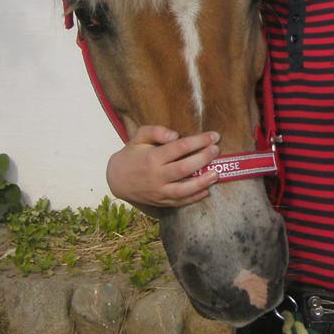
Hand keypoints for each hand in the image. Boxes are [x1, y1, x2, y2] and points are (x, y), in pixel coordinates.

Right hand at [105, 125, 220, 210]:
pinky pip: (180, 202)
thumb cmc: (132, 154)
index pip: (179, 148)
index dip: (199, 141)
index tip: (213, 136)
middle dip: (203, 158)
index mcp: (152, 157)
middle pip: (184, 168)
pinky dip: (194, 198)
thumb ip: (155, 131)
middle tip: (216, 150)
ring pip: (183, 189)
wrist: (117, 179)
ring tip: (216, 173)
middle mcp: (156, 176)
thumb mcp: (138, 137)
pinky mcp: (161, 202)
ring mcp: (159, 191)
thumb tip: (175, 135)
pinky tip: (206, 191)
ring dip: (202, 182)